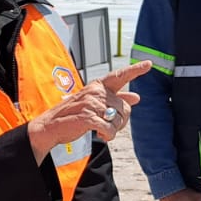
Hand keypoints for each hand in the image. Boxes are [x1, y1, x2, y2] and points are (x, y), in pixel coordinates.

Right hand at [25, 60, 150, 160]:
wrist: (51, 126)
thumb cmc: (73, 114)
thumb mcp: (95, 103)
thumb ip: (116, 99)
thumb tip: (137, 97)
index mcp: (98, 86)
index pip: (119, 76)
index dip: (135, 70)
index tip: (149, 64)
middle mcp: (96, 92)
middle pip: (125, 108)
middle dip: (120, 121)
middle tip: (108, 125)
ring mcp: (91, 104)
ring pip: (118, 120)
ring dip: (112, 129)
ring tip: (101, 129)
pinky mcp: (88, 117)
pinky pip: (109, 129)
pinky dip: (108, 135)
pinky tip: (101, 135)